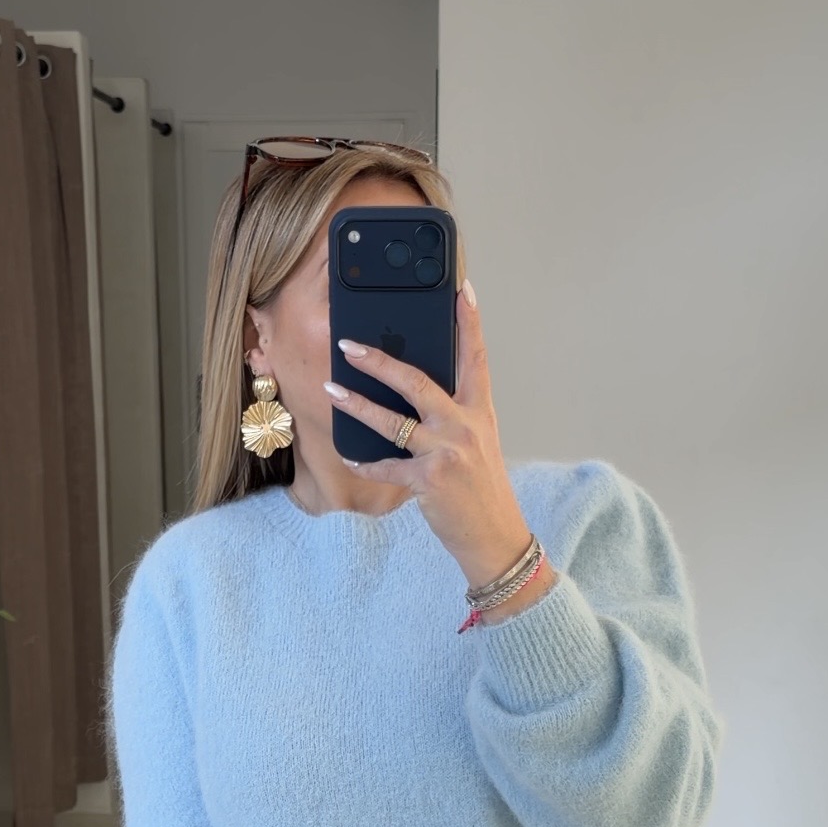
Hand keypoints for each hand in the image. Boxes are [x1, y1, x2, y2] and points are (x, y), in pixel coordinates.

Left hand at [326, 280, 550, 596]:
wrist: (496, 537)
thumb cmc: (483, 490)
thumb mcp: (480, 444)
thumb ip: (456, 416)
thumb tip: (417, 393)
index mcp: (480, 412)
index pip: (476, 358)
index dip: (470, 322)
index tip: (462, 289)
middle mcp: (465, 426)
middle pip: (417, 381)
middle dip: (379, 361)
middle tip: (350, 345)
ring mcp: (446, 452)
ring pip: (392, 420)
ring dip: (356, 404)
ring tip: (331, 390)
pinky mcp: (428, 480)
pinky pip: (386, 465)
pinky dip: (364, 460)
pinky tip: (348, 453)